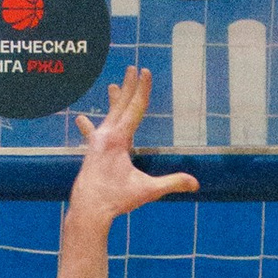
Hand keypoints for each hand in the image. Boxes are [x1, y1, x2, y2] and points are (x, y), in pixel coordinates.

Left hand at [68, 69, 199, 228]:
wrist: (87, 210)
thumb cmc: (116, 200)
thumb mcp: (147, 191)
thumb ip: (171, 183)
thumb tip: (195, 183)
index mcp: (118, 139)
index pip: (135, 108)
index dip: (143, 89)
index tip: (145, 71)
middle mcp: (106, 135)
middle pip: (121, 106)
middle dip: (129, 86)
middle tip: (131, 68)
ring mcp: (97, 143)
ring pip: (108, 116)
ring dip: (113, 101)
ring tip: (112, 86)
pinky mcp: (91, 152)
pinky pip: (93, 133)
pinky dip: (90, 125)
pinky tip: (81, 120)